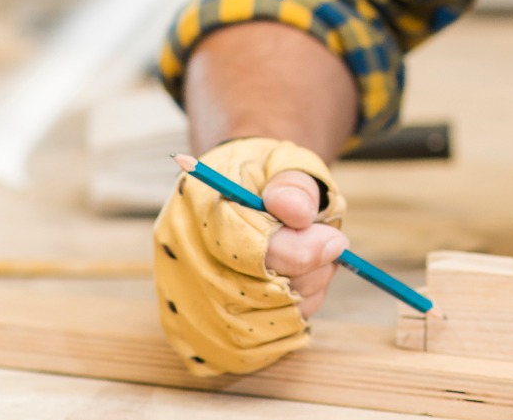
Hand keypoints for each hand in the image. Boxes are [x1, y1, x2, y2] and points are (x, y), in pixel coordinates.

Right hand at [153, 138, 347, 375]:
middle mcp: (178, 257)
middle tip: (331, 248)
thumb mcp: (283, 162)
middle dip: (306, 275)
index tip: (335, 242)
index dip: (298, 251)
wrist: (236, 193)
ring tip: (312, 267)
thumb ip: (294, 183)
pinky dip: (285, 326)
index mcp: (195, 207)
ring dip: (300, 301)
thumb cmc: (264, 178)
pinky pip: (251, 350)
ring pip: (255, 326)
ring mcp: (181, 299)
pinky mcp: (195, 334)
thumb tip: (299, 214)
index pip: (243, 246)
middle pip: (250, 292)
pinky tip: (293, 294)